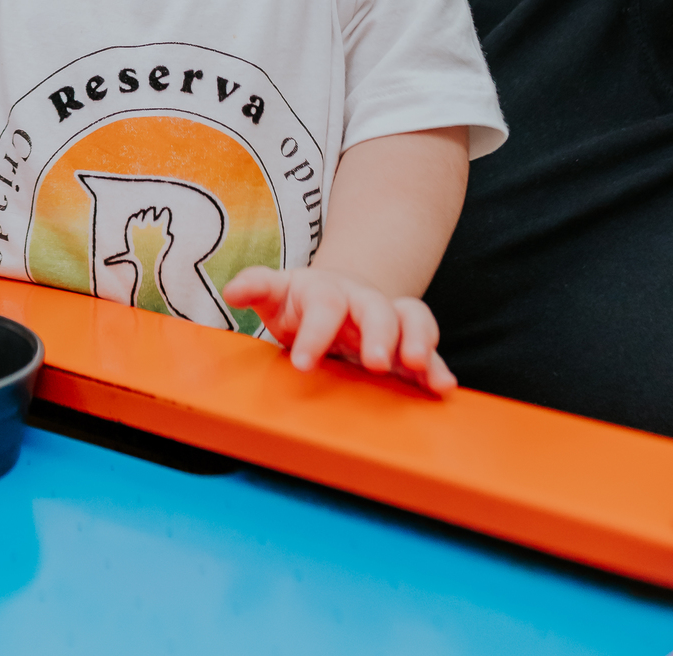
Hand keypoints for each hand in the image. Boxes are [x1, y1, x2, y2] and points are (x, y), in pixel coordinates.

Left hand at [223, 264, 454, 394]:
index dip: (314, 333)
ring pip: (411, 319)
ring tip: (420, 367)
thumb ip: (256, 288)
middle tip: (375, 361)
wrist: (336, 297)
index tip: (303, 363)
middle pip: (376, 308)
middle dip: (379, 333)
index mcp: (325, 291)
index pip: (323, 305)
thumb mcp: (275, 293)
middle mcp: (361, 301)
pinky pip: (428, 348)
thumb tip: (232, 291)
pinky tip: (442, 386)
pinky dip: (438, 366)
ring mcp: (388, 320)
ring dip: (418, 341)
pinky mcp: (407, 345)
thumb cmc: (299, 302)